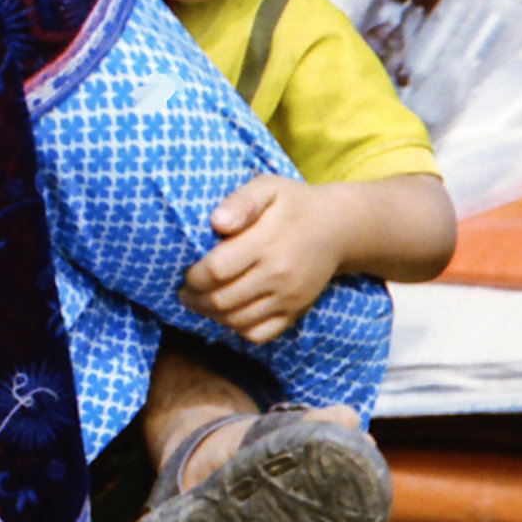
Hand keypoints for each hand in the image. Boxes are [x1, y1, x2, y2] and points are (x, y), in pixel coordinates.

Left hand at [179, 174, 347, 344]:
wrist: (338, 227)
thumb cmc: (293, 204)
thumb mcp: (267, 187)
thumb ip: (240, 202)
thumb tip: (216, 222)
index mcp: (265, 243)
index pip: (216, 271)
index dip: (193, 276)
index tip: (185, 272)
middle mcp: (278, 275)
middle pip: (222, 300)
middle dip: (194, 299)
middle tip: (183, 292)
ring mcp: (288, 297)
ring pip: (238, 321)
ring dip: (210, 316)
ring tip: (198, 303)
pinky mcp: (296, 311)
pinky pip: (260, 334)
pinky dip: (238, 330)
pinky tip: (227, 314)